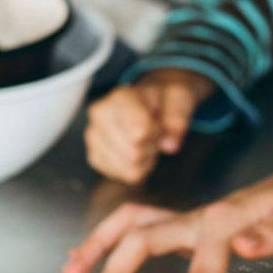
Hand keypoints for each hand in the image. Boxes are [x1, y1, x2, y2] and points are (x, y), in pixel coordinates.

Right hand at [60, 170, 272, 272]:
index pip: (203, 271)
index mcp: (225, 218)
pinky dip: (116, 236)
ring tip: (71, 270)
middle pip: (144, 237)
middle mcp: (201, 215)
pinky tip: (100, 254)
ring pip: (133, 222)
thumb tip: (246, 246)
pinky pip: (144, 224)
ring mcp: (194, 217)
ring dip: (100, 242)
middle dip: (119, 271)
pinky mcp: (193, 222)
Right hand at [84, 69, 214, 183]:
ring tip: (145, 140)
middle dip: (151, 147)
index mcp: (120, 98)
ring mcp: (93, 137)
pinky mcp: (96, 157)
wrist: (149, 101)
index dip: (157, 132)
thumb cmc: (162, 99)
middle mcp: (100, 115)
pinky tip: (137, 149)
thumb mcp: (179, 97)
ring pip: (130, 167)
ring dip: (145, 159)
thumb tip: (170, 145)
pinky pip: (126, 175)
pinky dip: (138, 167)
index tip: (157, 121)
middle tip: (153, 132)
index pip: (139, 132)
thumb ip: (178, 118)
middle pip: (134, 153)